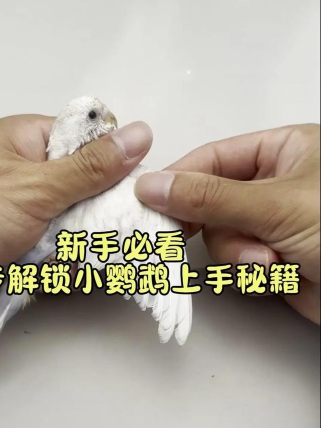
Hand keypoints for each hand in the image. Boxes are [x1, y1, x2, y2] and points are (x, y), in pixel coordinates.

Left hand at [0, 114, 151, 327]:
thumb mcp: (32, 186)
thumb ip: (90, 168)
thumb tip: (137, 136)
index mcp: (29, 144)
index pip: (91, 144)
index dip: (118, 165)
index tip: (139, 188)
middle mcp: (31, 180)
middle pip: (91, 193)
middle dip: (104, 216)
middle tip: (116, 231)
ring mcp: (27, 219)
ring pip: (80, 231)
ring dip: (83, 248)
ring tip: (75, 258)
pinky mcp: (23, 257)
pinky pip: (61, 260)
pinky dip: (65, 270)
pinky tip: (57, 275)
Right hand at [135, 124, 319, 323]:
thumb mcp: (278, 204)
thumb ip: (211, 197)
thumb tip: (152, 185)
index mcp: (283, 151)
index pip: (214, 157)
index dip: (179, 178)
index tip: (145, 200)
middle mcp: (275, 186)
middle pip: (211, 203)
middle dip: (220, 228)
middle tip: (191, 241)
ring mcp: (275, 225)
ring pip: (223, 238)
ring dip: (241, 255)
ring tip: (272, 262)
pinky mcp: (276, 261)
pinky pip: (239, 264)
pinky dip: (253, 274)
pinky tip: (282, 276)